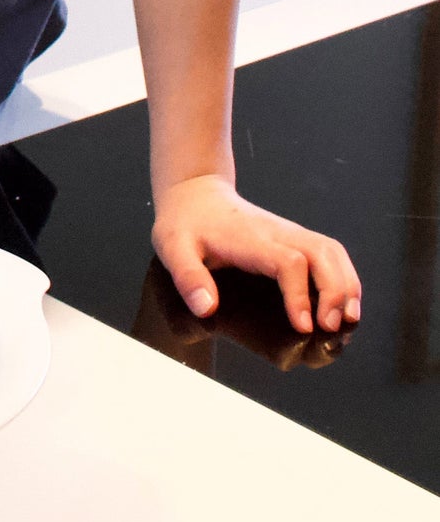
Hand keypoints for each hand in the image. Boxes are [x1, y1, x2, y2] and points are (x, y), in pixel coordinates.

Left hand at [152, 174, 361, 334]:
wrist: (194, 195)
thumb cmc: (185, 224)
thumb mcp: (172, 249)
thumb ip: (188, 278)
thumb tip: (206, 308)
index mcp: (249, 238)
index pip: (287, 262)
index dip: (300, 294)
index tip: (304, 324)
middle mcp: (277, 232)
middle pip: (322, 254)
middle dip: (335, 290)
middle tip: (333, 326)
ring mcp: (289, 232)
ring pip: (332, 251)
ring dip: (346, 283)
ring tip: (348, 317)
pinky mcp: (294, 237)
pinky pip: (329, 252)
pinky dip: (343, 275)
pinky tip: (344, 300)